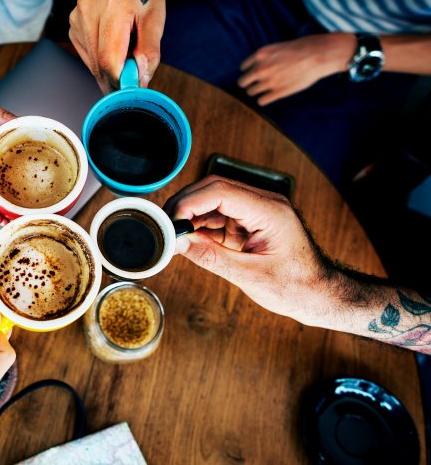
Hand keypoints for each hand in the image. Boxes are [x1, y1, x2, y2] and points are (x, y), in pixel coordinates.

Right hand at [69, 0, 164, 92]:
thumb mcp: (155, 20)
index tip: (130, 91)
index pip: (109, 58)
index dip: (119, 81)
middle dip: (116, 80)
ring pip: (92, 63)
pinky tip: (112, 47)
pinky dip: (101, 61)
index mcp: (113, 5)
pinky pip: (87, 56)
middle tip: (131, 82)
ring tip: (124, 55)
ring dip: (109, 70)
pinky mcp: (72, 26)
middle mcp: (89, 9)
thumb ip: (149, 52)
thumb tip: (139, 80)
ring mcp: (77, 17)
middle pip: (98, 64)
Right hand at [164, 176, 333, 325]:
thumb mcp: (250, 276)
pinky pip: (216, 216)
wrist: (319, 295)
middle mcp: (263, 204)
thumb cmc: (297, 287)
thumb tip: (179, 243)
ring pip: (211, 201)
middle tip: (164, 228)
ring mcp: (255, 211)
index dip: (189, 203)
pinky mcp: (248, 222)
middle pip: (212, 189)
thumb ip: (212, 257)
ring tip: (172, 238)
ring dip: (189, 217)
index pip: (220, 191)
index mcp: (269, 211)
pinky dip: (199, 227)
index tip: (169, 222)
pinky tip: (188, 241)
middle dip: (184, 206)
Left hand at [238, 33, 355, 105]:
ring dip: (257, 92)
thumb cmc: (302, 48)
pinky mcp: (278, 92)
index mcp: (260, 55)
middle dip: (249, 83)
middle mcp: (261, 69)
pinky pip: (261, 101)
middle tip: (259, 83)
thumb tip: (257, 68)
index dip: (250, 71)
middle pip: (242, 82)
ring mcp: (269, 81)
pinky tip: (271, 96)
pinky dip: (264, 100)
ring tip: (268, 89)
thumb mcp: (279, 47)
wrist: (319, 55)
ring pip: (250, 92)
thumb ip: (266, 58)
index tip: (258, 72)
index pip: (243, 68)